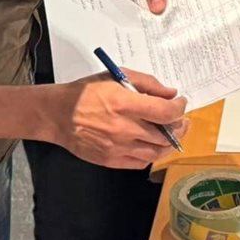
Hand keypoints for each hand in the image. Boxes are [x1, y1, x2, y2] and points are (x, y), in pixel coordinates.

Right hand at [51, 70, 188, 169]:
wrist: (57, 114)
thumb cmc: (86, 92)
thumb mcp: (116, 76)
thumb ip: (147, 83)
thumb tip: (170, 93)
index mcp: (125, 104)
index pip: (165, 112)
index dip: (179, 108)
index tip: (181, 103)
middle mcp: (124, 128)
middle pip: (165, 135)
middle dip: (179, 127)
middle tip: (181, 121)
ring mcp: (117, 147)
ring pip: (155, 153)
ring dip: (168, 144)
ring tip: (171, 135)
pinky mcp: (110, 160)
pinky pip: (140, 163)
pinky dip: (151, 155)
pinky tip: (152, 145)